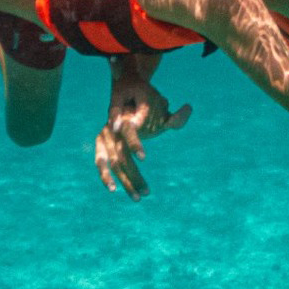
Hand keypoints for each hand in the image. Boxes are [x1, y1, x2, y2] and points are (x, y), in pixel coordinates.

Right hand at [95, 78, 192, 196]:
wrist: (126, 90)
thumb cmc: (148, 102)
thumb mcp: (163, 108)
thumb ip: (175, 115)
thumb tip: (188, 109)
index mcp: (126, 116)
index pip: (129, 131)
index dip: (135, 144)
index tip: (144, 158)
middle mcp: (111, 127)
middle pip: (121, 156)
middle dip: (134, 176)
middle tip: (148, 192)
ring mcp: (104, 136)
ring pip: (113, 164)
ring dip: (125, 181)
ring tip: (138, 198)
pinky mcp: (100, 143)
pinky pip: (101, 162)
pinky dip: (106, 176)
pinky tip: (114, 189)